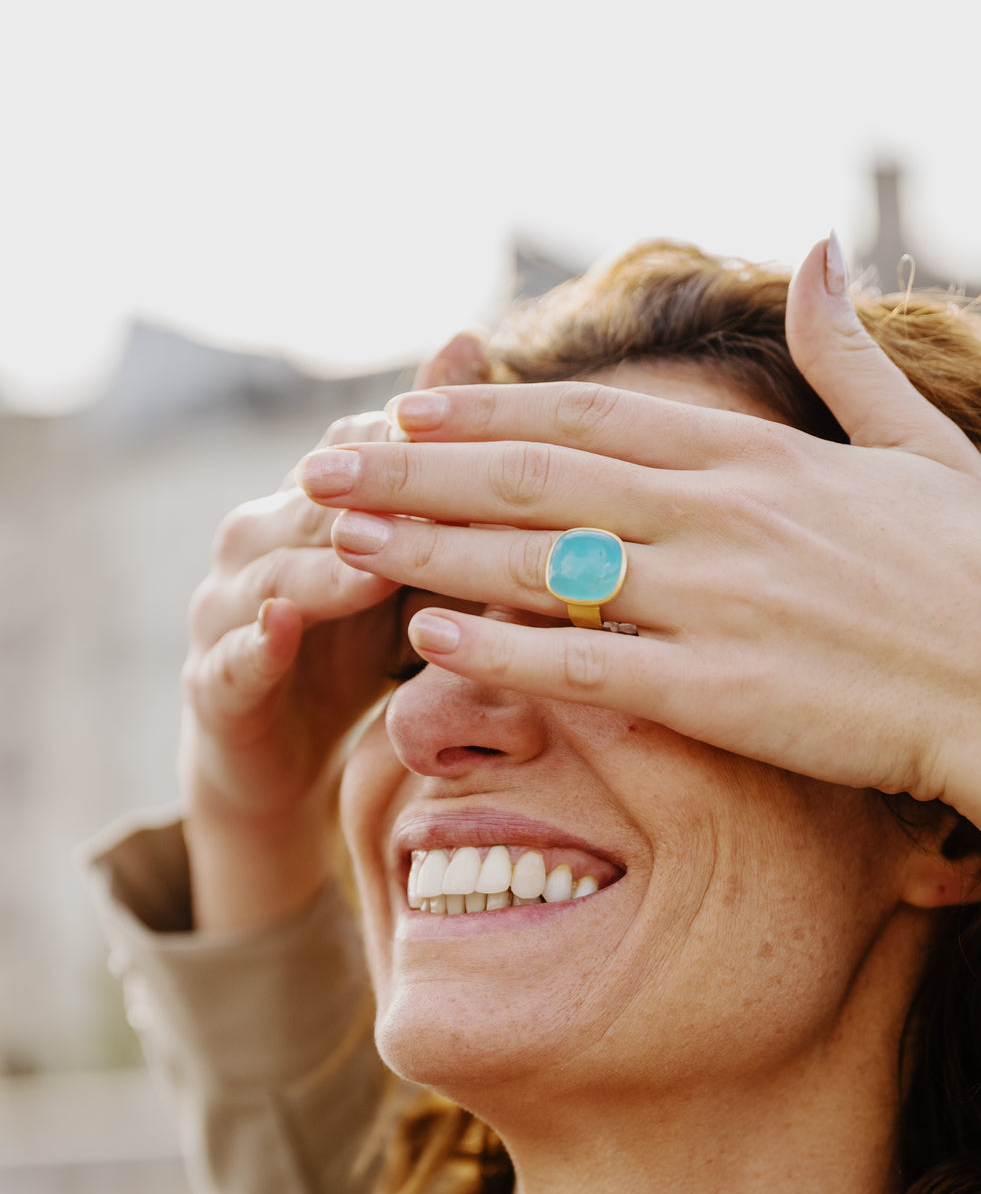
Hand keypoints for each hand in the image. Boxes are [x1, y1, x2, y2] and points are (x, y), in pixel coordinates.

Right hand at [180, 332, 490, 926]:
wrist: (279, 760)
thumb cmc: (360, 652)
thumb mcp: (421, 579)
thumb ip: (464, 515)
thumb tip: (556, 433)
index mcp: (312, 503)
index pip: (364, 450)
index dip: (421, 444)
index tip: (494, 437)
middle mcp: (258, 538)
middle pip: (319, 504)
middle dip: (379, 499)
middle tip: (446, 494)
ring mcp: (226, 609)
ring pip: (274, 574)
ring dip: (323, 567)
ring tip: (372, 561)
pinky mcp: (211, 683)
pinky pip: (230, 659)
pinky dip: (254, 642)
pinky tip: (281, 628)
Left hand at [298, 241, 980, 820]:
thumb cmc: (978, 574)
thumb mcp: (912, 443)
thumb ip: (842, 352)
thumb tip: (816, 249)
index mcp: (753, 455)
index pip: (590, 417)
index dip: (488, 411)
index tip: (408, 406)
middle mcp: (716, 515)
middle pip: (535, 478)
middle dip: (418, 471)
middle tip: (324, 465)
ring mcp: (711, 600)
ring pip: (539, 563)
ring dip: (428, 547)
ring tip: (339, 537)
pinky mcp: (716, 690)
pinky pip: (584, 666)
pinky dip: (500, 651)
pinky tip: (426, 640)